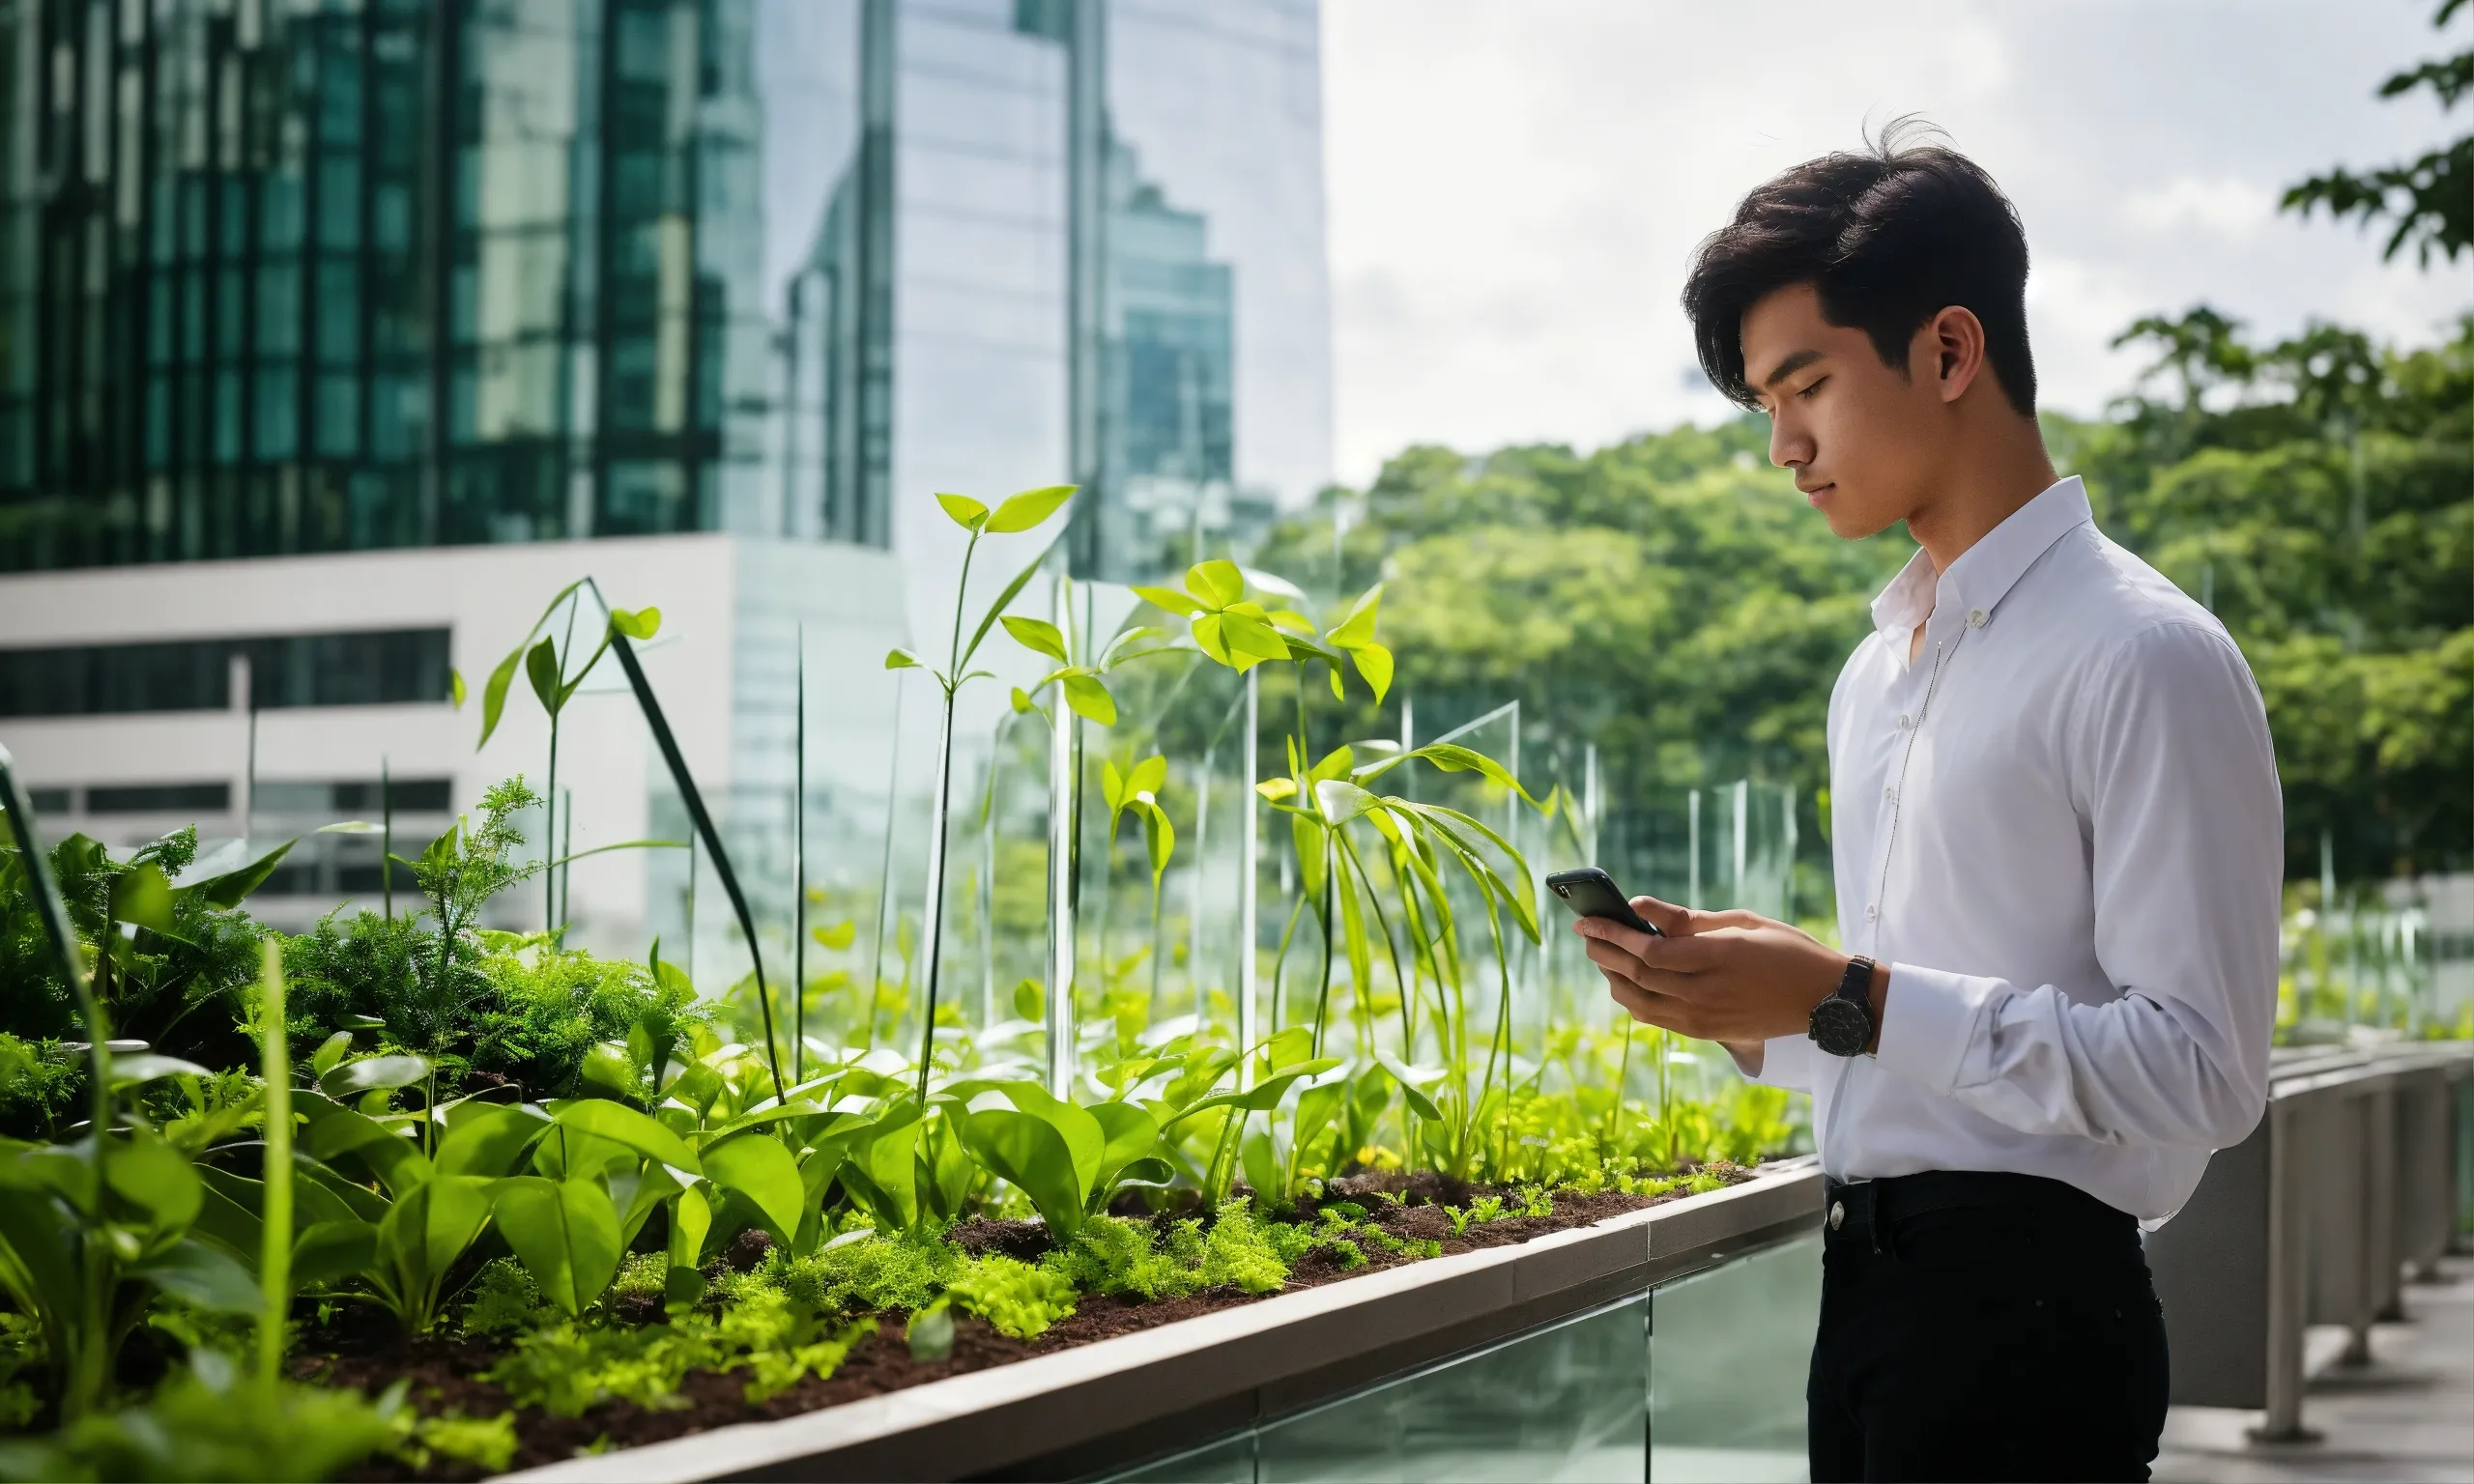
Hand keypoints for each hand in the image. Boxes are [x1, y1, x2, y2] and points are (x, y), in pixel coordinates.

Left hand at [1573, 895, 1882, 1051]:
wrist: (1824, 999)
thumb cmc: (1786, 950)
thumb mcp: (1741, 922)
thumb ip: (1686, 919)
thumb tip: (1639, 907)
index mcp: (1719, 958)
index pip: (1649, 952)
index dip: (1613, 936)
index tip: (1588, 921)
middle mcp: (1707, 993)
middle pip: (1638, 977)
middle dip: (1604, 954)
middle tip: (1585, 935)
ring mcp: (1705, 1019)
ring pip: (1641, 1004)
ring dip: (1614, 980)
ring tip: (1601, 957)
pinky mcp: (1707, 1034)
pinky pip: (1657, 1019)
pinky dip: (1633, 1001)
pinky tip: (1625, 984)